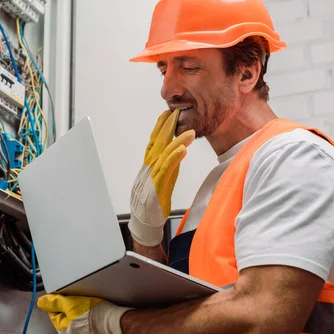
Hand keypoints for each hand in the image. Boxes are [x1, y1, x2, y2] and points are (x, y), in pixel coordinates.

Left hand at [37, 293, 132, 333]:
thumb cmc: (95, 316)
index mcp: (63, 331)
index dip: (60, 301)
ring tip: (90, 304)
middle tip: (80, 298)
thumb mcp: (71, 304)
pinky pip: (90, 325)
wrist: (117, 325)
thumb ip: (55, 302)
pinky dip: (92, 318)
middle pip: (67, 317)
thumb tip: (41, 302)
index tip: (68, 295)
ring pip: (78, 321)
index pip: (54, 313)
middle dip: (71, 307)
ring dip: (82, 312)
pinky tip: (98, 312)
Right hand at [128, 110, 194, 246]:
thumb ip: (168, 165)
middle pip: (157, 142)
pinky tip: (182, 150)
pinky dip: (174, 158)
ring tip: (190, 132)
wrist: (144, 221)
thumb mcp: (160, 179)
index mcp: (149, 165)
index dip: (159, 127)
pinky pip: (166, 169)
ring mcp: (152, 175)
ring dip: (177, 140)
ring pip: (164, 154)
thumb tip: (177, 152)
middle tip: (175, 112)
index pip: (154, 141)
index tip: (167, 114)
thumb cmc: (152, 201)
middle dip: (166, 126)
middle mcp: (149, 167)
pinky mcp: (157, 185)